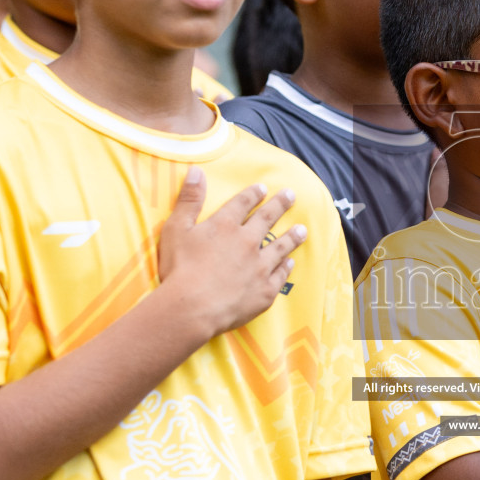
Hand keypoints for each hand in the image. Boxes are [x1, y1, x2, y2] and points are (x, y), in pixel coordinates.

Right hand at [158, 167, 306, 336]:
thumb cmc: (179, 269)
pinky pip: (280, 275)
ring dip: (292, 236)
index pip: (243, 203)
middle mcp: (247, 242)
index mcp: (225, 225)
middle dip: (280, 205)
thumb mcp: (176, 228)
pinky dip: (286, 267)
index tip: (263, 188)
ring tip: (302, 229)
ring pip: (281, 247)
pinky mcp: (265, 291)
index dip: (253, 194)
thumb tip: (196, 170)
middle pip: (267, 220)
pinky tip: (290, 263)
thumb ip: (189, 199)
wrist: (192, 308)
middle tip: (291, 195)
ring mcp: (260, 267)